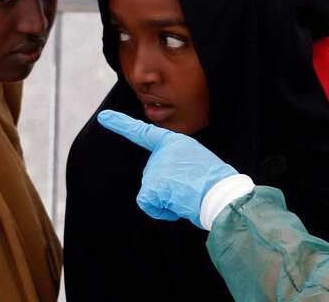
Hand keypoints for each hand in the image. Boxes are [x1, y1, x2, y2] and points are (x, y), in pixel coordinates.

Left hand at [97, 110, 236, 227]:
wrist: (225, 197)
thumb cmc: (216, 187)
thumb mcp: (197, 166)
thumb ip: (176, 168)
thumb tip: (162, 188)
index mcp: (176, 143)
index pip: (144, 133)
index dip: (121, 125)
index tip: (103, 117)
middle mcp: (164, 151)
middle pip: (151, 177)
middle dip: (167, 190)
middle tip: (190, 190)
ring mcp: (158, 166)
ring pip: (151, 192)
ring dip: (168, 201)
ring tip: (189, 196)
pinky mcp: (155, 184)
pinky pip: (147, 204)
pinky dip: (161, 212)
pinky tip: (177, 207)